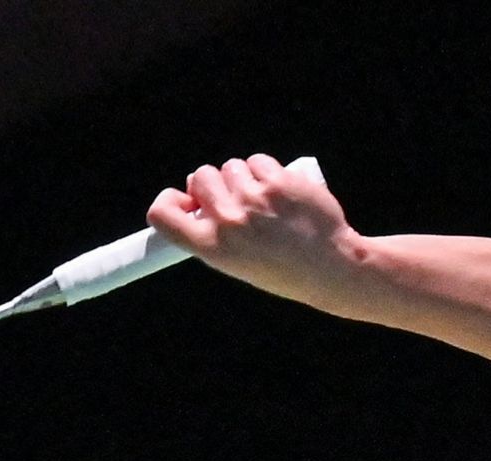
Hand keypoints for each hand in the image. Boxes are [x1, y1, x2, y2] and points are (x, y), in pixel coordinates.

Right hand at [145, 154, 363, 307]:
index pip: (162, 214)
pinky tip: (280, 193)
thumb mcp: (234, 261)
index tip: (184, 201)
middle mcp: (228, 222)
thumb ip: (211, 229)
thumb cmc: (279, 267)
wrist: (329, 268)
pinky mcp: (277, 182)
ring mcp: (254, 199)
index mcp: (211, 247)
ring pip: (231, 166)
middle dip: (214, 183)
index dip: (168, 200)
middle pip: (200, 176)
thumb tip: (196, 193)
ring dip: (243, 177)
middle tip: (236, 202)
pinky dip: (266, 171)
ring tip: (264, 202)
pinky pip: (258, 161)